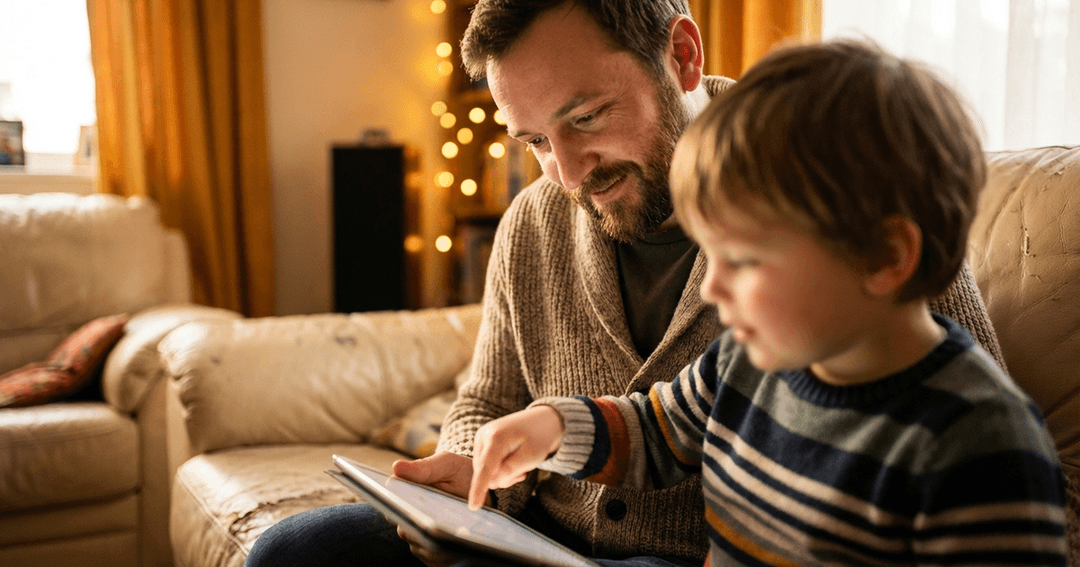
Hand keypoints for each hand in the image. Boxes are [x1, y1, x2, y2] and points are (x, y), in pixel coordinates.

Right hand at [390, 452, 480, 566]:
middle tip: (431, 526)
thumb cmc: (459, 473)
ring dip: (432, 544)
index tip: (405, 507)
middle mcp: (408, 519)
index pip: (392, 505)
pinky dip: (443, 556)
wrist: (482, 490)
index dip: (396, 508)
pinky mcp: (434, 552)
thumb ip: (423, 468)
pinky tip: (455, 549)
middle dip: (417, 528)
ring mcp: (421, 537)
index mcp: (405, 495)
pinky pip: (434, 559)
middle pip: (405, 529)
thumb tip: (395, 467)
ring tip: (447, 539)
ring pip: (418, 546)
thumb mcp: (445, 465)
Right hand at [468, 405, 563, 509]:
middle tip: (521, 473)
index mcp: (496, 437)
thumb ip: (510, 471)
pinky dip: (499, 469)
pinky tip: (512, 463)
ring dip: (502, 475)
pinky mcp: (482, 443)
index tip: (473, 507)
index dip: (479, 489)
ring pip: (485, 471)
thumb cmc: (539, 438)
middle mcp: (484, 436)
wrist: (542, 420)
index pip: (485, 469)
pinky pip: (486, 466)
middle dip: (503, 478)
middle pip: (485, 473)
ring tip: (519, 466)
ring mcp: (481, 438)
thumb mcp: (530, 457)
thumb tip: (491, 483)